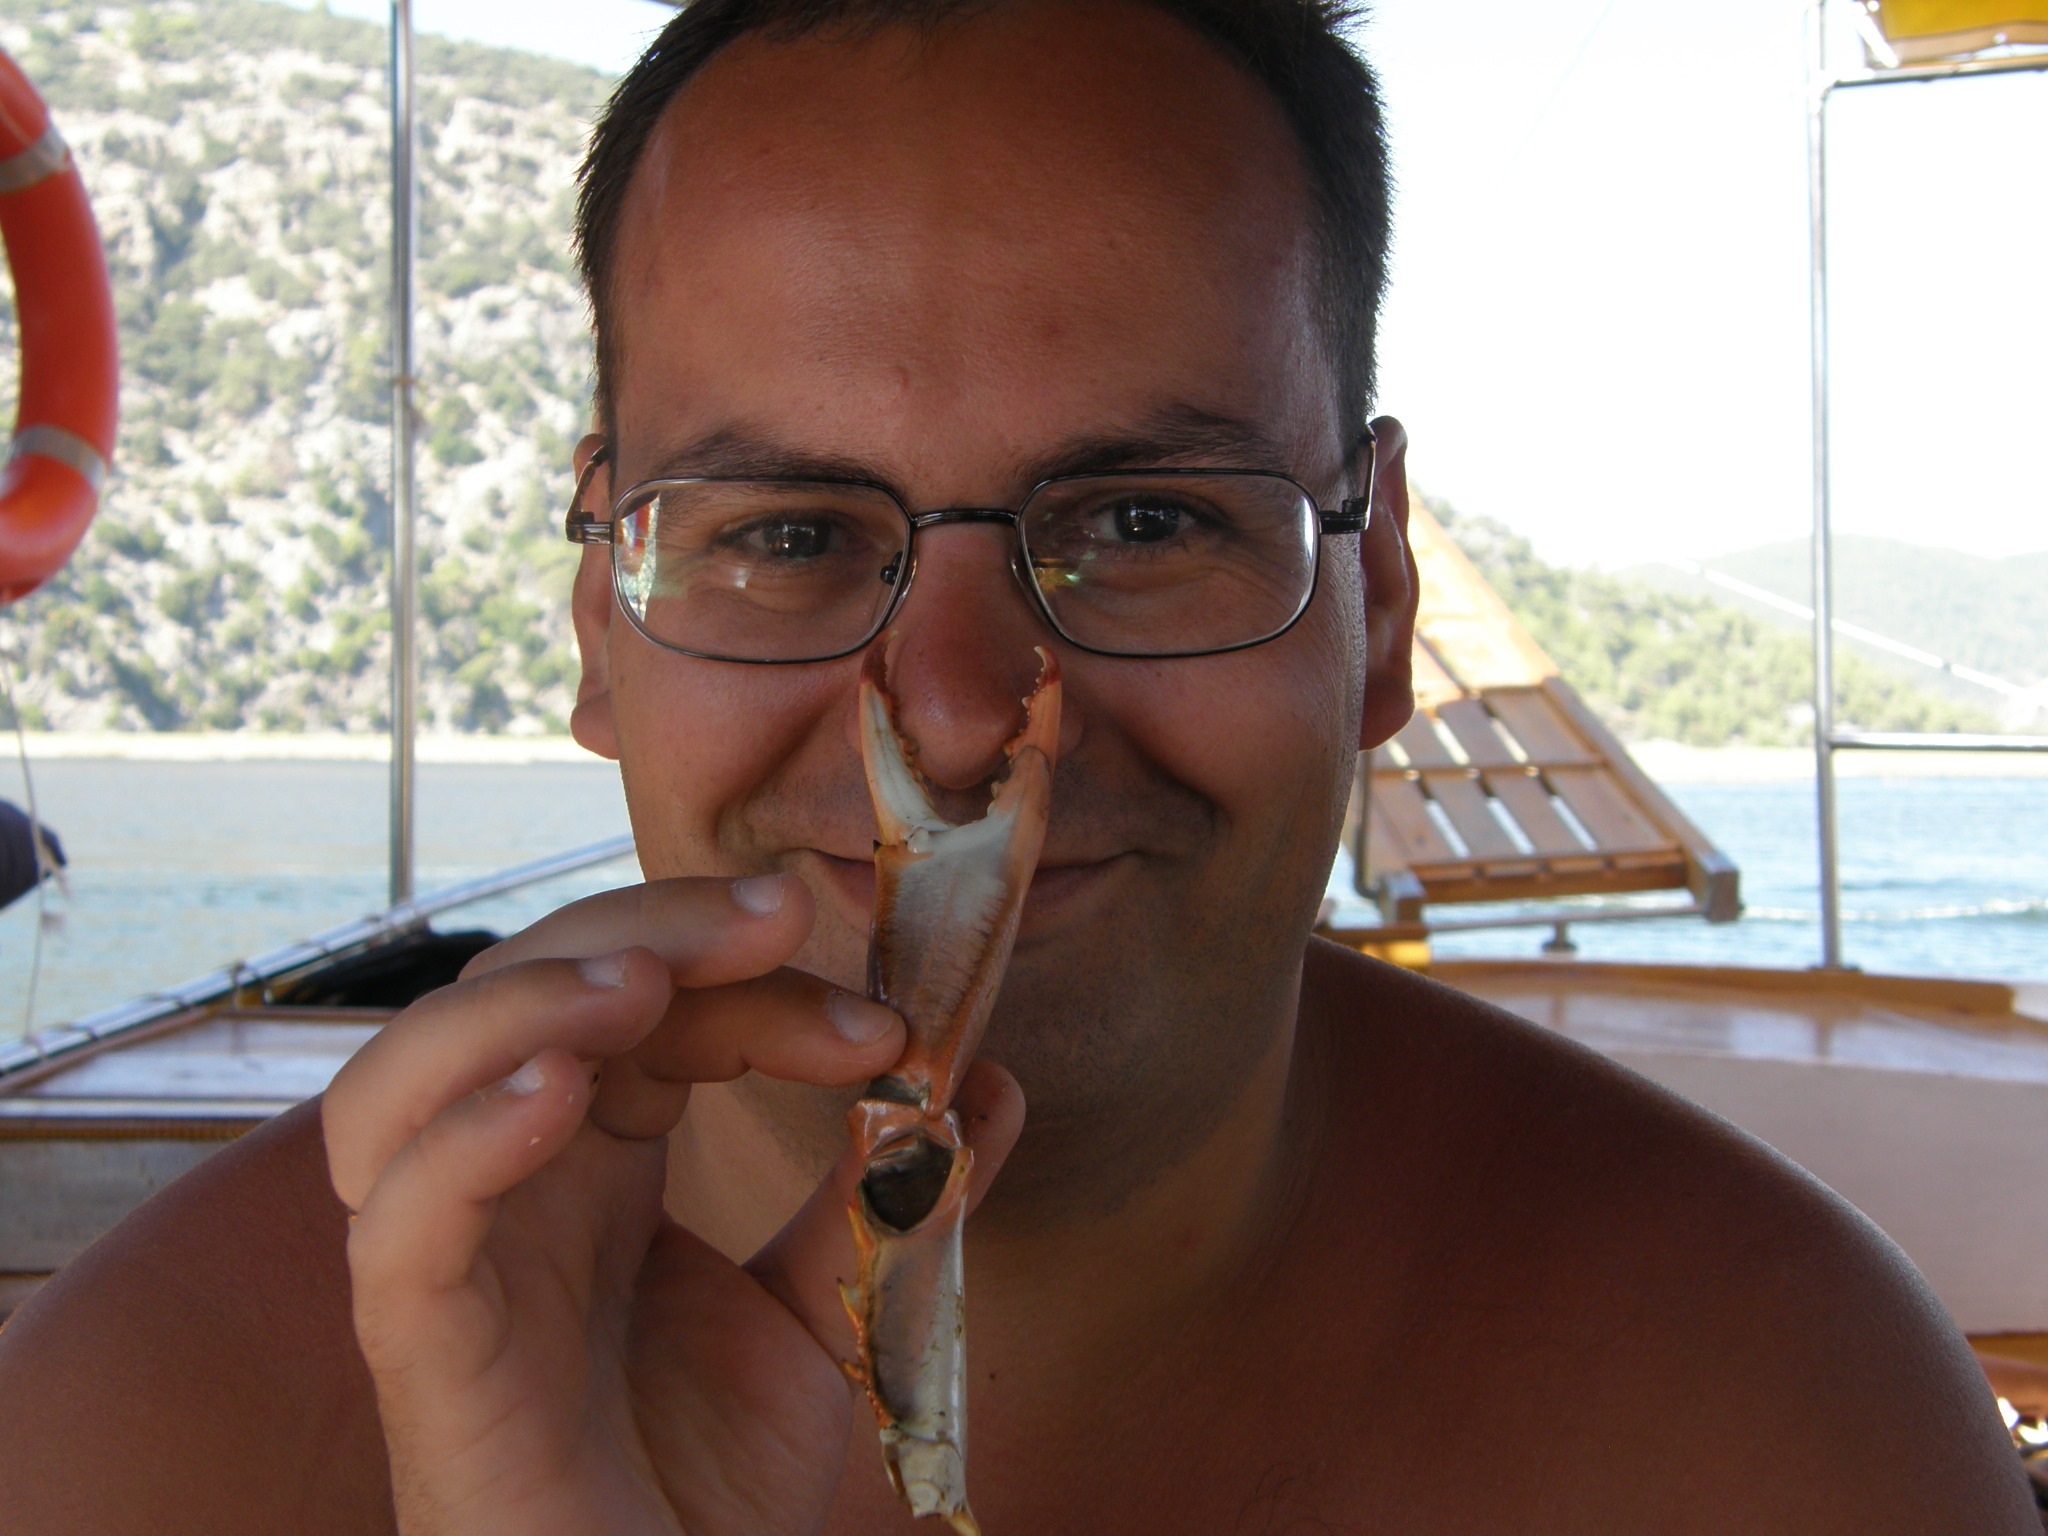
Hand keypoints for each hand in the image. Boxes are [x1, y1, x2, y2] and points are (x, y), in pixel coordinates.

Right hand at [322, 875, 1023, 1535]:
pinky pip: (397, 1226)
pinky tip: (557, 1096)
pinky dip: (459, 1141)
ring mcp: (456, 1261)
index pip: (651, 1010)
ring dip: (520, 1004)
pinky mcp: (426, 1353)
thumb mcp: (826, 1309)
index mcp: (596, 1158)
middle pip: (525, 994)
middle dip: (649, 932)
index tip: (890, 1019)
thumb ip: (891, 1193)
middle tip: (779, 918)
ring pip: (403, 1079)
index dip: (755, 982)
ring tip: (641, 986)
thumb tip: (993, 1079)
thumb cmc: (713, 1486)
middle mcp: (511, 1183)